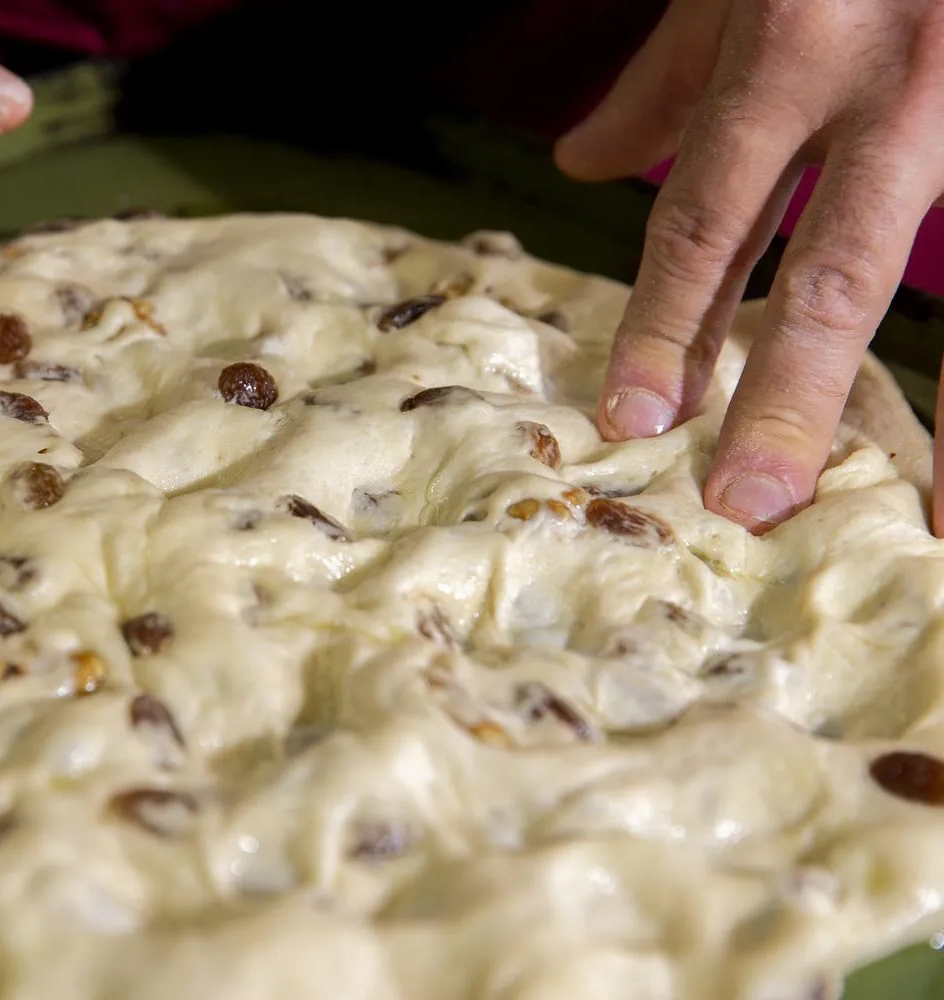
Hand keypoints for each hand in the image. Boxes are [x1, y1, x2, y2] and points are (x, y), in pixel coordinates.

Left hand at [554, 0, 943, 533]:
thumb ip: (662, 78)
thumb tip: (577, 167)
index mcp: (794, 46)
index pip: (708, 219)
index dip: (668, 328)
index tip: (631, 420)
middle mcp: (896, 76)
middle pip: (835, 271)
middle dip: (788, 398)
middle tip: (741, 502)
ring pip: (940, 259)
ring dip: (917, 391)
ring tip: (907, 502)